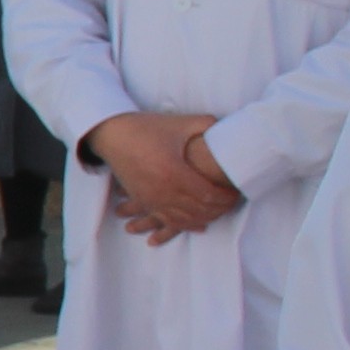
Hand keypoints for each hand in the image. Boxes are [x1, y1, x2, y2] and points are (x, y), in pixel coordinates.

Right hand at [91, 111, 240, 240]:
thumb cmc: (146, 128)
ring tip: (219, 213)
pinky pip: (167, 221)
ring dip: (204, 219)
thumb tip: (225, 127)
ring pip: (184, 219)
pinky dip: (185, 226)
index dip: (225, 197)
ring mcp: (151, 199)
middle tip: (232, 203)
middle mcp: (163, 191)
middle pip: (199, 210)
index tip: (236, 192)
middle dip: (219, 209)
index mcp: (174, 172)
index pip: (208, 194)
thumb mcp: (178, 124)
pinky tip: (198, 226)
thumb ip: (205, 125)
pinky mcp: (144, 201)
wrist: (112, 136)